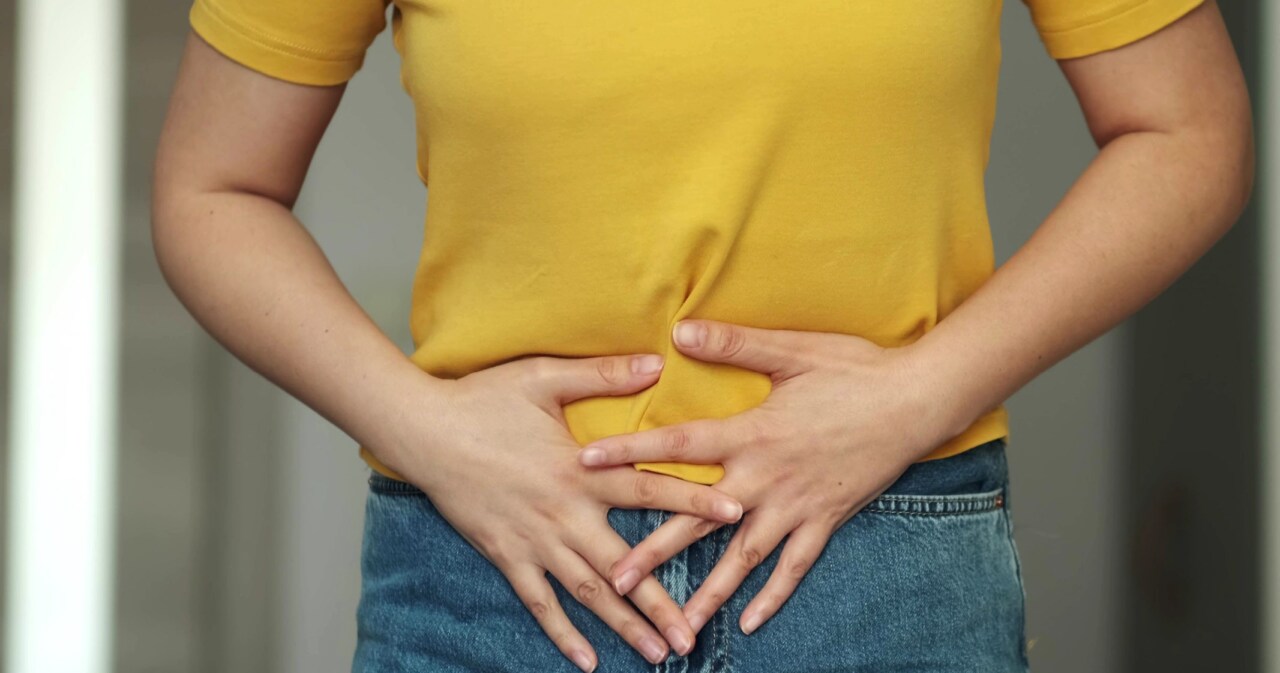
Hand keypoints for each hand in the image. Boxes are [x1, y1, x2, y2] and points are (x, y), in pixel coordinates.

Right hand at [391, 352, 745, 671]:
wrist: (422, 431)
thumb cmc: (483, 399)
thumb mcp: (544, 377)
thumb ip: (603, 375)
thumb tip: (658, 363)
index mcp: (580, 470)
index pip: (650, 488)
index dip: (694, 500)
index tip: (737, 514)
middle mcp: (564, 514)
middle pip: (626, 564)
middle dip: (663, 602)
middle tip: (696, 634)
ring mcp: (534, 541)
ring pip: (590, 593)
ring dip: (626, 626)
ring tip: (660, 654)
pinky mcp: (506, 556)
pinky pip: (539, 603)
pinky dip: (563, 634)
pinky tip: (587, 660)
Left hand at [576, 319, 961, 635]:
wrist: (917, 401)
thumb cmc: (854, 370)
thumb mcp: (792, 351)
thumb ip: (734, 344)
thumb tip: (679, 329)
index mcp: (752, 434)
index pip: (678, 445)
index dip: (629, 452)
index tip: (585, 465)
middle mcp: (766, 478)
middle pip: (698, 520)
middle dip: (654, 552)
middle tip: (614, 581)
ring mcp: (796, 506)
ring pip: (742, 557)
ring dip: (707, 592)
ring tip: (674, 626)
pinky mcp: (825, 521)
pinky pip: (794, 567)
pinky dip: (773, 596)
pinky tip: (749, 623)